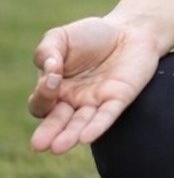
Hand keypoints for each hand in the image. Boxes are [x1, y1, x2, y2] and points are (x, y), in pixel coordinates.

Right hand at [27, 16, 162, 155]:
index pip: (41, 102)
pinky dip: (96, 127)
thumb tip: (49, 70)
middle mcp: (73, 101)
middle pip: (57, 122)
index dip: (42, 94)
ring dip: (70, 136)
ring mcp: (96, 102)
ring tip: (58, 147)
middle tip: (39, 145)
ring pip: (80, 124)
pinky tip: (86, 138)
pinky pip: (106, 116)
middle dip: (48, 133)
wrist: (130, 30)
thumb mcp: (61, 37)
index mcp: (55, 88)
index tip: (52, 78)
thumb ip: (47, 52)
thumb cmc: (91, 36)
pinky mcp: (118, 99)